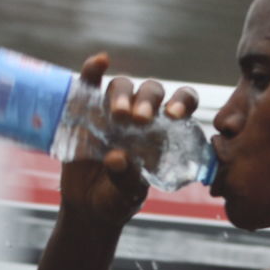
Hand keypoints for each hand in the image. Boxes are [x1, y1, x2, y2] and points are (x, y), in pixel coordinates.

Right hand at [58, 53, 199, 226]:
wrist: (89, 207)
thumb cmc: (117, 200)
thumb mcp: (125, 197)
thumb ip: (126, 180)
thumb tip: (117, 157)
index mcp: (163, 132)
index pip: (182, 104)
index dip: (182, 102)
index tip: (173, 115)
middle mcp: (141, 117)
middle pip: (151, 92)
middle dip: (147, 101)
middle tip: (140, 120)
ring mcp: (113, 112)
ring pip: (123, 87)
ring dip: (122, 95)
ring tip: (118, 114)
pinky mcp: (87, 112)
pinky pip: (90, 85)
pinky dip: (93, 71)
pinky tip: (100, 62)